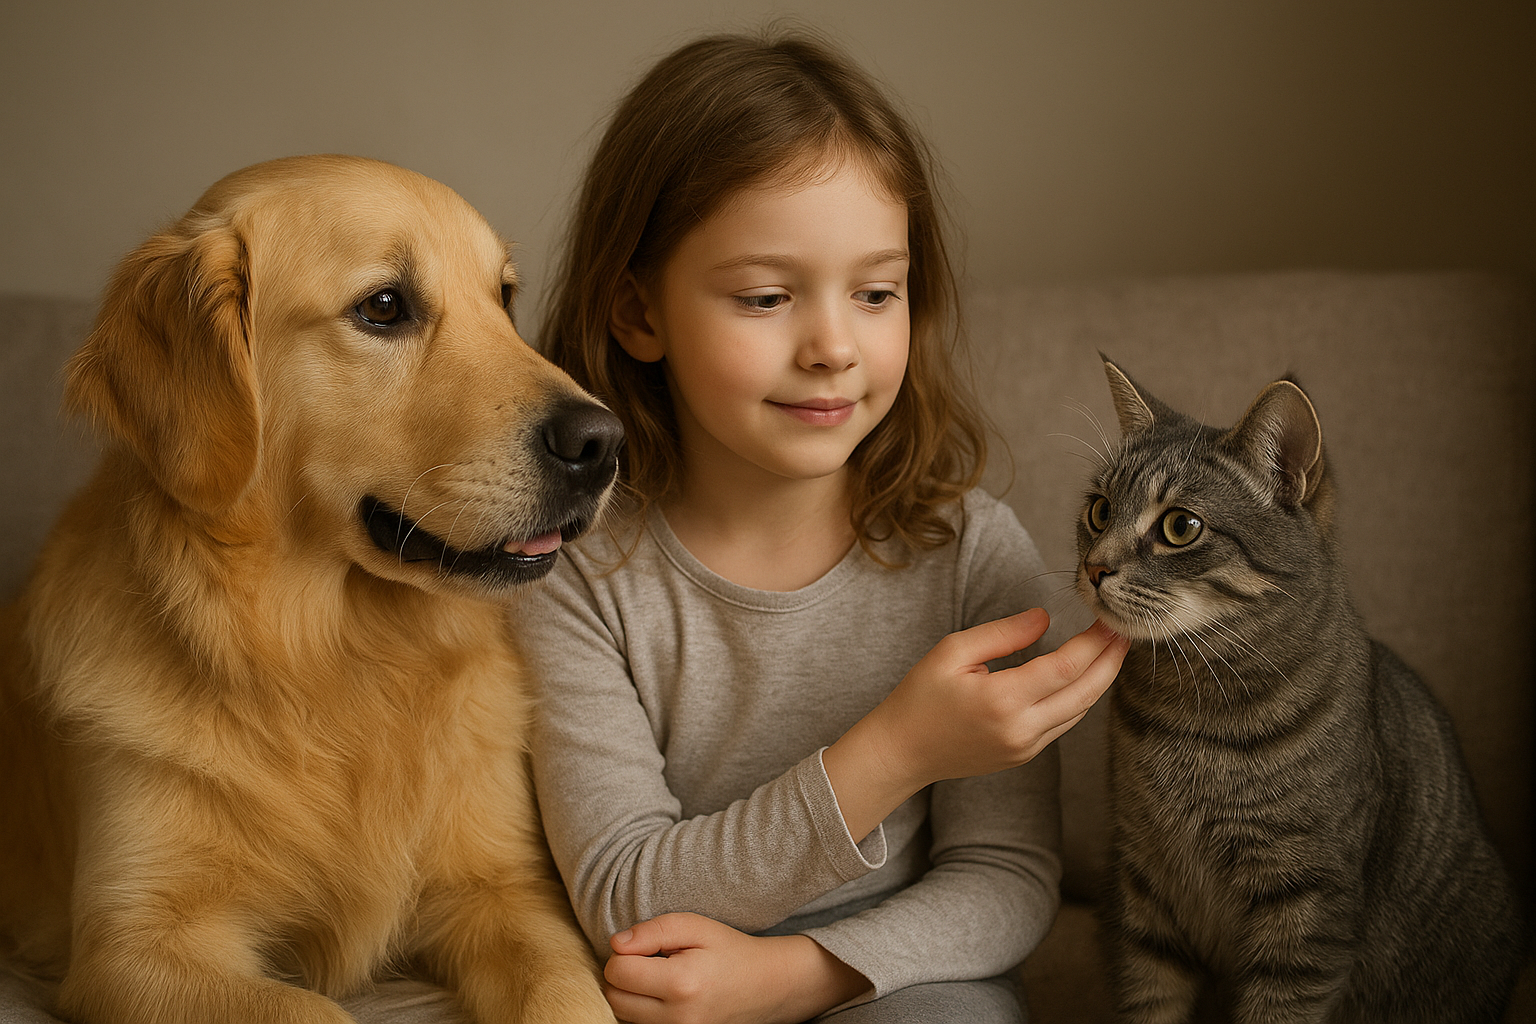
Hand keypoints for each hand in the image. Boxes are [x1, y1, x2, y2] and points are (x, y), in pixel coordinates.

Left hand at [602, 912, 869, 1023]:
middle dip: (622, 977)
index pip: (617, 972)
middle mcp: (678, 1018)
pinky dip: (642, 1012)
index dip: (623, 954)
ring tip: (656, 978)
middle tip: (646, 961)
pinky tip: (661, 996)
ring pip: (624, 1018)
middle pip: (614, 999)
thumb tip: (616, 945)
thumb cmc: (729, 950)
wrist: (766, 986)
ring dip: (630, 996)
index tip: (644, 947)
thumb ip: (653, 930)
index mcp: (681, 983)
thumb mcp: (695, 926)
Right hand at [824, 610, 1127, 841]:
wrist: (902, 751)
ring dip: (1099, 680)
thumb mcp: (952, 652)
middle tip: (1125, 632)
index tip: (1108, 620)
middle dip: (1111, 661)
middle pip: (1085, 693)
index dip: (1094, 643)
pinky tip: (1083, 676)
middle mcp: (1021, 729)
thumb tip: (1045, 618)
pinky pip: (1063, 724)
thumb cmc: (920, 696)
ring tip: (1111, 650)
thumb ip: (1002, 634)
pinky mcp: (1024, 756)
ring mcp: (1025, 747)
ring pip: (1079, 711)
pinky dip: (1079, 698)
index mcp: (1002, 700)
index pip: (1066, 668)